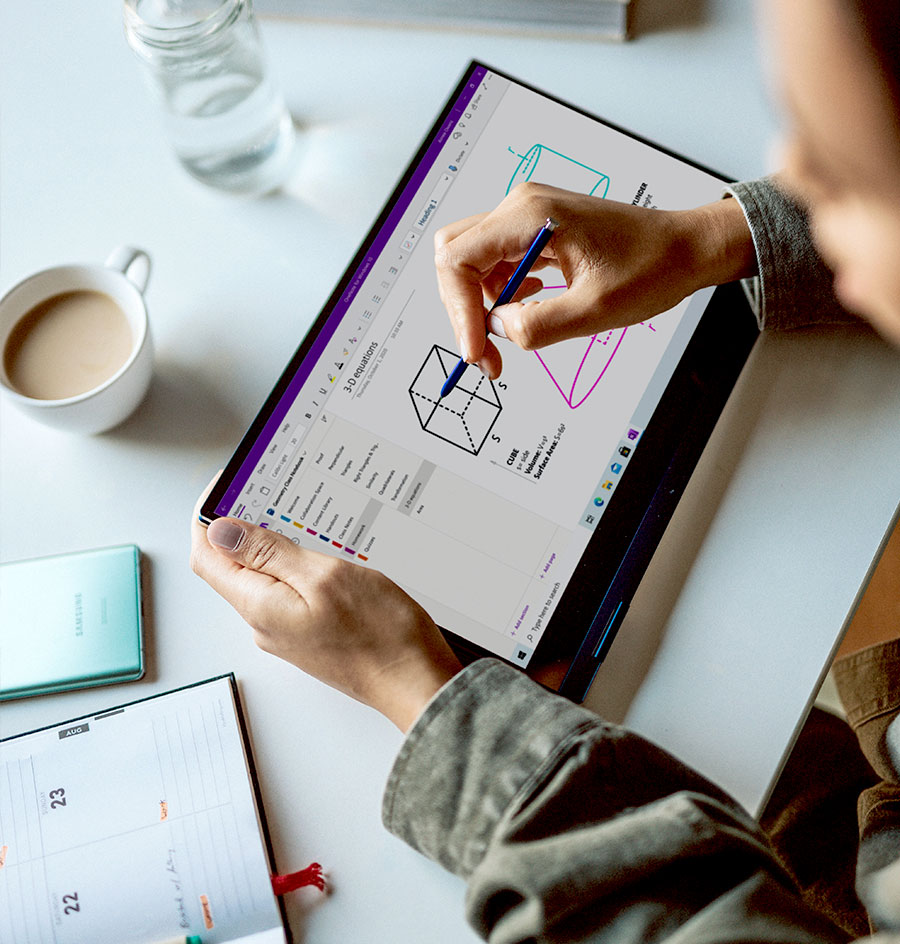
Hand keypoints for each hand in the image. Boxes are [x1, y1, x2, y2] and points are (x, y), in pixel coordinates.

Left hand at [190, 479, 462, 731]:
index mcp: (260, 606)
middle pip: (233, 567)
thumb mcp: (324, 577)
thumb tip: (222, 531)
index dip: (207, 519)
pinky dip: (297, 565)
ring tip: (303, 518)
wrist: (415, 682)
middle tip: (269, 493)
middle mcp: (265, 622)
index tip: (224, 488)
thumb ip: (269, 554)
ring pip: (264, 577)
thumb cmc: (380, 634)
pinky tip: (323, 552)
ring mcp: (288, 630)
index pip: (207, 557)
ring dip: (274, 544)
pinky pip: (290, 591)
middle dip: (242, 527)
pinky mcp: (310, 633)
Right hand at [434, 182, 756, 378]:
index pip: (459, 260)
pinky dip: (501, 293)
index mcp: (532, 216)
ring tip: (511, 336)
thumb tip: (498, 330)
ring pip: (473, 263)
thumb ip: (539, 325)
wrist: (685, 249)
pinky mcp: (537, 231)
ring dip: (482, 305)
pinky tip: (527, 309)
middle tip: (486, 352)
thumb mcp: (596, 310)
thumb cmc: (653, 267)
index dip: (459, 311)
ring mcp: (528, 216)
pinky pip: (498, 263)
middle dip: (463, 309)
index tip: (477, 350)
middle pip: (456, 257)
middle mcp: (522, 208)